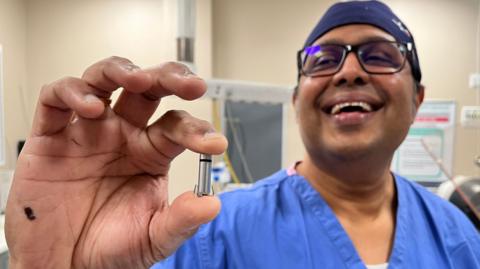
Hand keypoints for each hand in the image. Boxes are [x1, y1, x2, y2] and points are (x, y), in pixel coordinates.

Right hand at [5, 57, 226, 268]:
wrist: (63, 264)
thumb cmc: (108, 248)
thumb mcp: (152, 238)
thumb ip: (181, 221)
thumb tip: (211, 204)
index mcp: (151, 153)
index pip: (177, 126)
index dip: (197, 130)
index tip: (214, 144)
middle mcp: (122, 135)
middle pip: (147, 89)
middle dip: (169, 78)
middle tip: (190, 84)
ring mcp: (88, 132)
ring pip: (103, 81)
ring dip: (121, 71)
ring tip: (139, 80)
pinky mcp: (50, 137)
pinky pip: (56, 100)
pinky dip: (71, 94)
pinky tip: (91, 108)